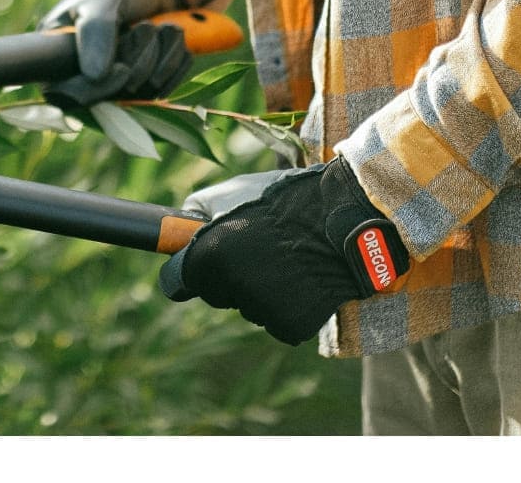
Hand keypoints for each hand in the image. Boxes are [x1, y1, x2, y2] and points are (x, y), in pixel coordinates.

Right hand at [40, 0, 190, 106]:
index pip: (67, 95)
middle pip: (114, 96)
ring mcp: (117, 82)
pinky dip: (176, 57)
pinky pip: (169, 85)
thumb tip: (95, 76)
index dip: (96, 91)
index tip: (122, 70)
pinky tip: (169, 35)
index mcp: (57, 56)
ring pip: (146, 92)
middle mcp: (84, 76)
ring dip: (161, 54)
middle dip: (139, 59)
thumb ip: (95, 32)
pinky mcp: (145, 82)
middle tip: (142, 26)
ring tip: (155, 26)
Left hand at [157, 157, 409, 345]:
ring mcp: (261, 310)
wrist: (346, 218)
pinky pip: (277, 322)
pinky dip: (289, 306)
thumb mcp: (232, 193)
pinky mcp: (291, 326)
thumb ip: (196, 214)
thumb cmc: (287, 201)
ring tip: (288, 258)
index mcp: (210, 256)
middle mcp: (231, 287)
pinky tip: (304, 281)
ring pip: (249, 307)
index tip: (194, 267)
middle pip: (216, 293)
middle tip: (260, 249)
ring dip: (262, 289)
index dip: (188, 270)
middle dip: (231, 276)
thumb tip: (173, 235)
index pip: (176, 281)